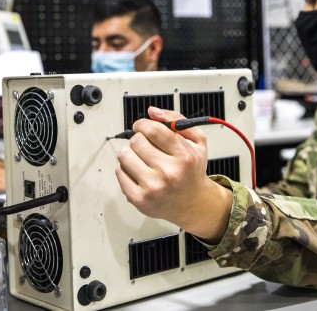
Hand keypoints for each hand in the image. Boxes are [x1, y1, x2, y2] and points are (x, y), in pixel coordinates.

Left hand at [115, 106, 232, 242]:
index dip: (143, 124)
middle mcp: (169, 173)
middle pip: (136, 141)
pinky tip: (137, 171)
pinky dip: (125, 168)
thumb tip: (152, 112)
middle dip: (138, 138)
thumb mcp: (197, 142)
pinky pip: (119, 172)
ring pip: (124, 155)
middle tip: (145, 145)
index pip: (153, 130)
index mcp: (184, 157)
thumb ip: (177, 120)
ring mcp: (153, 187)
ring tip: (141, 158)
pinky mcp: (139, 199)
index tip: (141, 126)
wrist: (192, 204)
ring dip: (130, 152)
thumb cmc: (192, 171)